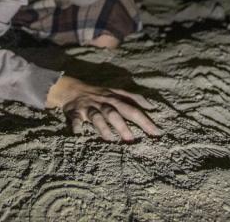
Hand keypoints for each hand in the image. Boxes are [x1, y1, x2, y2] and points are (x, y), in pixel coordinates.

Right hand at [46, 75, 161, 141]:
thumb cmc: (100, 93)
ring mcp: (89, 107)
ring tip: (110, 140)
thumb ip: (133, 98)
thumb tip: (151, 107)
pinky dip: (76, 126)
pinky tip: (79, 134)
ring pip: (97, 117)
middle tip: (133, 140)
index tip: (156, 133)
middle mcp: (103, 102)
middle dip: (124, 126)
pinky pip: (75, 119)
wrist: (72, 89)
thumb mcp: (117, 92)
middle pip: (115, 113)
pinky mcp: (75, 112)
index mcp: (115, 98)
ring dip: (103, 128)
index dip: (145, 119)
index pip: (133, 107)